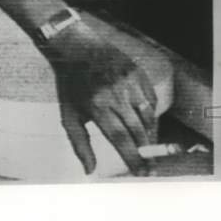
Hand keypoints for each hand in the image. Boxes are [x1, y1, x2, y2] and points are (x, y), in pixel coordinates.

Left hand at [46, 21, 158, 175]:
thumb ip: (79, 144)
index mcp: (96, 105)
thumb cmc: (70, 84)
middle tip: (150, 168)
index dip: (134, 158)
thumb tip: (89, 171)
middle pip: (138, 131)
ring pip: (148, 117)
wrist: (74, 46)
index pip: (120, 139)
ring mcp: (129, 81)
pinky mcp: (138, 72)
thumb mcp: (68, 114)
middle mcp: (115, 93)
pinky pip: (151, 101)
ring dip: (150, 136)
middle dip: (146, 153)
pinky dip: (151, 116)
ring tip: (147, 149)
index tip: (142, 173)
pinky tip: (147, 126)